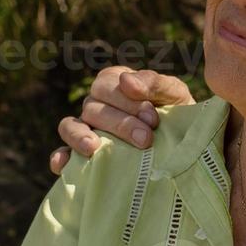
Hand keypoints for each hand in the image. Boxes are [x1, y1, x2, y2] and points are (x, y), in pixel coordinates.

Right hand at [51, 67, 194, 174]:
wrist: (185, 145)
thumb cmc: (177, 114)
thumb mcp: (174, 94)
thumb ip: (154, 83)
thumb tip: (126, 81)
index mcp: (114, 84)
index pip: (107, 84)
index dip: (126, 100)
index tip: (153, 118)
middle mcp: (95, 104)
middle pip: (93, 108)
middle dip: (119, 124)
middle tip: (146, 140)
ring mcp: (85, 129)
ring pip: (70, 125)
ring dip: (79, 135)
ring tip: (93, 148)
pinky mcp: (81, 155)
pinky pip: (62, 153)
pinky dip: (60, 157)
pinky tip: (62, 164)